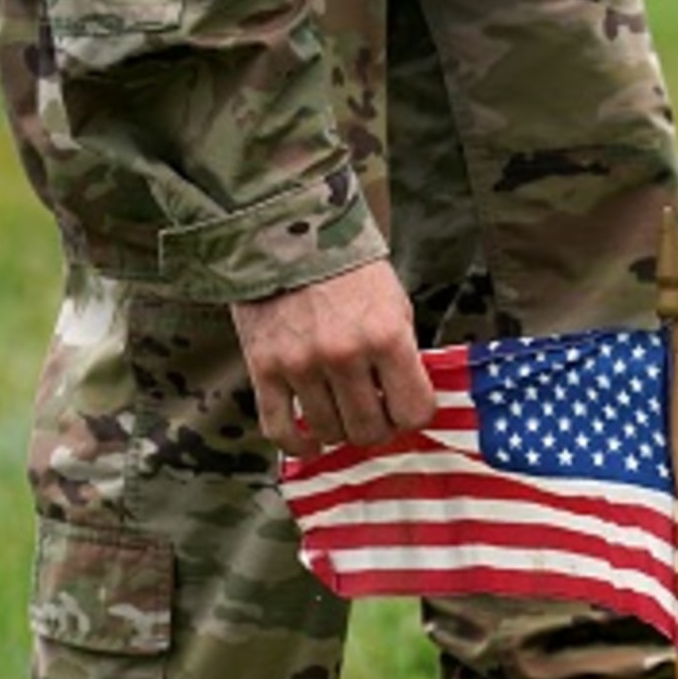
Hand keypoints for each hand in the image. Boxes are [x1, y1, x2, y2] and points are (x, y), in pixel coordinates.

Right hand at [231, 259, 433, 457]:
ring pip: (330, 432)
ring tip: (343, 414)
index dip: (412, 415)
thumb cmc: (349, 270)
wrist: (288, 234)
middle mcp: (344, 354)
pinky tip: (310, 444)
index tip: (405, 408)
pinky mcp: (264, 367)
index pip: (413, 412)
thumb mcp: (395, 305)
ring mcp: (301, 364)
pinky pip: (280, 428)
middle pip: (370, 430)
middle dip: (377, 428)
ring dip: (341, 431)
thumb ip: (403, 355)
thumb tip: (408, 404)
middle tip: (374, 413)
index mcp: (386, 337)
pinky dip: (298, 444)